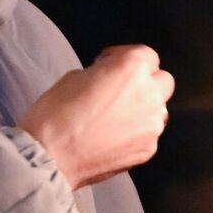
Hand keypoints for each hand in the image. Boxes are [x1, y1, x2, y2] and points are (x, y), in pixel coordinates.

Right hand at [21, 44, 174, 188]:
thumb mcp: (75, 76)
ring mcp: (152, 125)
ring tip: (118, 117)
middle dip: (145, 82)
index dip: (126, 58)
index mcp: (132, 69)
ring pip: (159, 110)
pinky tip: (114, 138)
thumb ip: (103, 74)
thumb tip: (109, 80)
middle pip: (162, 81)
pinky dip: (136, 133)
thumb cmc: (56, 113)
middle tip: (120, 90)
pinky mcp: (148, 150)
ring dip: (144, 108)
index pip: (147, 55)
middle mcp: (150, 94)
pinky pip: (149, 134)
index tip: (110, 65)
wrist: (50, 157)